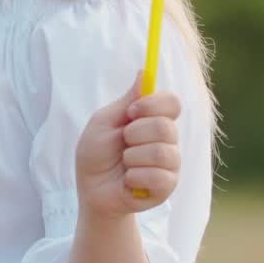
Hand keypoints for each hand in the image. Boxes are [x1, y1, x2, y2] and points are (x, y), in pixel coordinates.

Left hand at [75, 71, 181, 218]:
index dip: (153, 105)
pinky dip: (134, 177)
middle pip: (166, 127)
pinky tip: (128, 180)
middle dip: (134, 135)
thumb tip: (144, 72)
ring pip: (162, 152)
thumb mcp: (104, 122)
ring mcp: (170, 163)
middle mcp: (167, 139)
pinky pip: (159, 176)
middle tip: (122, 143)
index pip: (172, 102)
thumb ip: (126, 100)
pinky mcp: (167, 186)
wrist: (91, 189)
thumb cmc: (95, 154)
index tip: (131, 112)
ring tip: (124, 164)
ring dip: (132, 158)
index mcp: (153, 119)